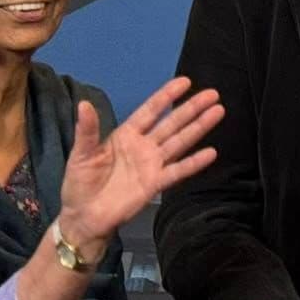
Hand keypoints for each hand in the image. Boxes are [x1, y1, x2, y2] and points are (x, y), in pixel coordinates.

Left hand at [58, 76, 221, 251]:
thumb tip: (84, 103)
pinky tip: (211, 153)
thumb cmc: (80, 184)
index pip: (151, 110)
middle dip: (192, 108)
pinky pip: (178, 171)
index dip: (167, 96)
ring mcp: (152, 165)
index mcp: (126, 135)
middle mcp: (144, 146)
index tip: (185, 82)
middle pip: (172, 123)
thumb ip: (87, 130)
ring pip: (180, 142)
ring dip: (199, 127)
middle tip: (213, 94)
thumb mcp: (81, 154)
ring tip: (218, 112)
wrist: (84, 217)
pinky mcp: (156, 184)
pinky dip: (194, 163)